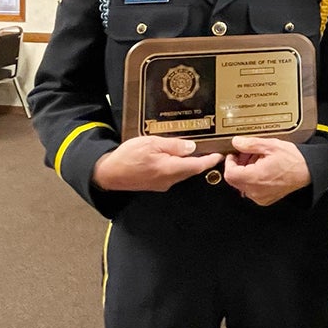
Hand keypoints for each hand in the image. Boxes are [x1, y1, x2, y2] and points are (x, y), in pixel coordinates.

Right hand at [92, 136, 220, 191]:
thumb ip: (173, 146)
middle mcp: (168, 180)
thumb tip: (192, 148)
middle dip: (202, 161)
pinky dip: (180, 166)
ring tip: (197, 151)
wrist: (108, 173)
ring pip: (183, 173)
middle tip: (211, 150)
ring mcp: (162, 183)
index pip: (196, 166)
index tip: (220, 155)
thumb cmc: (127, 156)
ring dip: (191, 163)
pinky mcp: (156, 184)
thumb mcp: (151, 143)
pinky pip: (173, 174)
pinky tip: (178, 157)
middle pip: (191, 170)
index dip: (210, 161)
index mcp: (169, 169)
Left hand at [223, 136, 310, 205]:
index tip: (234, 154)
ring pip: (242, 184)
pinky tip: (263, 169)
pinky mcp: (265, 199)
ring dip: (246, 171)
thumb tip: (236, 142)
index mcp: (255, 178)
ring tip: (258, 160)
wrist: (308, 171)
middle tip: (248, 154)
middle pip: (235, 179)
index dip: (229, 162)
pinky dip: (253, 179)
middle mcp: (256, 191)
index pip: (230, 174)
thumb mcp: (271, 145)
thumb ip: (250, 144)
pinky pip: (251, 189)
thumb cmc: (294, 160)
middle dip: (239, 165)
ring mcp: (260, 197)